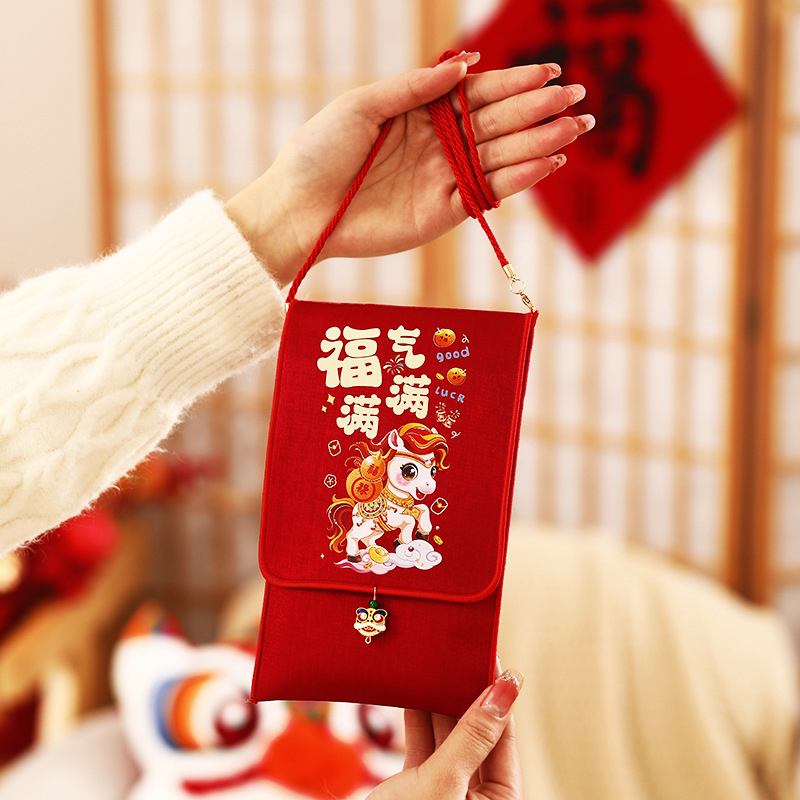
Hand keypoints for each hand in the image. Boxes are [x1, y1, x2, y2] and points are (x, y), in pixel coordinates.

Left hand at [225, 52, 592, 285]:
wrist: (299, 210)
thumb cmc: (319, 150)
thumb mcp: (363, 105)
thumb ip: (416, 87)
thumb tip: (466, 64)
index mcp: (421, 113)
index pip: (479, 94)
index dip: (515, 83)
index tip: (551, 72)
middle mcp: (439, 145)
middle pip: (498, 124)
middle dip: (538, 111)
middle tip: (578, 101)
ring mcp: (443, 179)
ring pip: (500, 158)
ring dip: (539, 144)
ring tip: (573, 130)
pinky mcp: (443, 213)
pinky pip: (487, 194)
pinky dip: (518, 181)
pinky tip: (546, 164)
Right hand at [365, 666, 523, 799]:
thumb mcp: (443, 784)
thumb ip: (472, 737)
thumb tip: (506, 690)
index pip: (504, 738)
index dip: (498, 696)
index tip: (490, 656)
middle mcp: (476, 799)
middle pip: (477, 734)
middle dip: (467, 694)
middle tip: (460, 652)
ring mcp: (446, 792)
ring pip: (449, 737)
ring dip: (440, 702)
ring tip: (437, 663)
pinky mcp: (417, 789)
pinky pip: (423, 746)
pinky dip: (418, 718)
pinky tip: (415, 690)